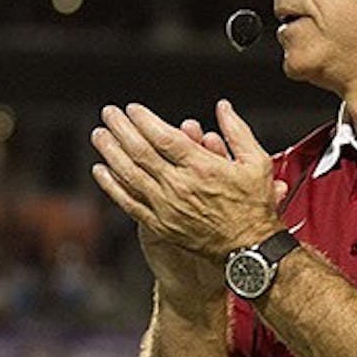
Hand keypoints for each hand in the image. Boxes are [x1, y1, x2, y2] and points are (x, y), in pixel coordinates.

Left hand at [90, 99, 286, 260]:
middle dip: (121, 129)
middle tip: (109, 114)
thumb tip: (223, 107)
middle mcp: (180, 186)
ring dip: (111, 152)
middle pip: (141, 152)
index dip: (144, 120)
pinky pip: (129, 203)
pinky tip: (101, 172)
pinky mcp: (160, 225)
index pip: (164, 137)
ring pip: (130, 175)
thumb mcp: (257, 162)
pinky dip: (112, 186)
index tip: (132, 109)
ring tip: (99, 135)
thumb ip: (237, 131)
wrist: (248, 250)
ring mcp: (167, 207)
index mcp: (202, 167)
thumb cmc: (254, 206)